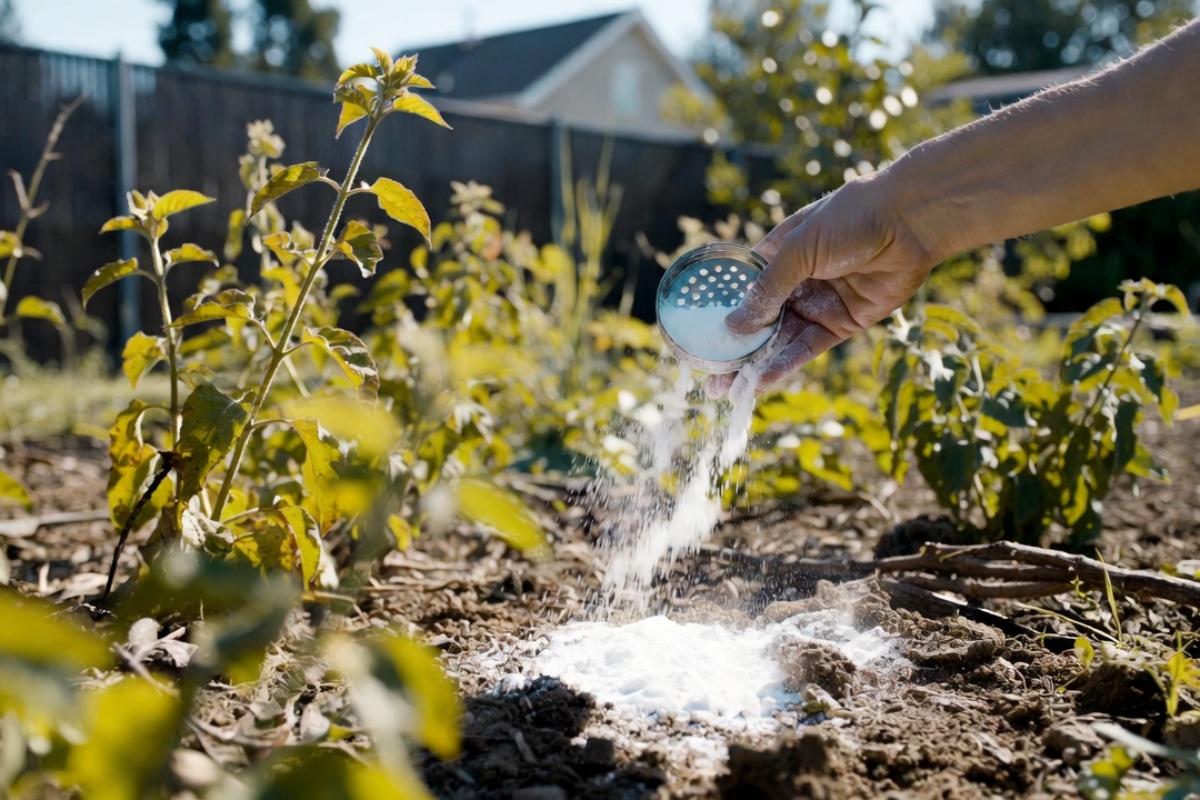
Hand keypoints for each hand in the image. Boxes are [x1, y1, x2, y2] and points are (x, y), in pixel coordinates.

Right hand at [707, 170, 940, 396]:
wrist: (910, 222)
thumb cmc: (850, 220)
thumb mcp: (799, 251)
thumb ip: (768, 291)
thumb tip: (734, 326)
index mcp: (781, 253)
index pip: (746, 288)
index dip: (725, 313)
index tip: (702, 338)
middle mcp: (798, 280)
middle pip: (761, 321)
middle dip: (737, 349)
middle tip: (711, 377)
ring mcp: (820, 303)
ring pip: (782, 339)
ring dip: (757, 363)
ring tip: (729, 388)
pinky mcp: (844, 323)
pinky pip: (809, 348)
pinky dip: (787, 363)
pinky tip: (763, 380)